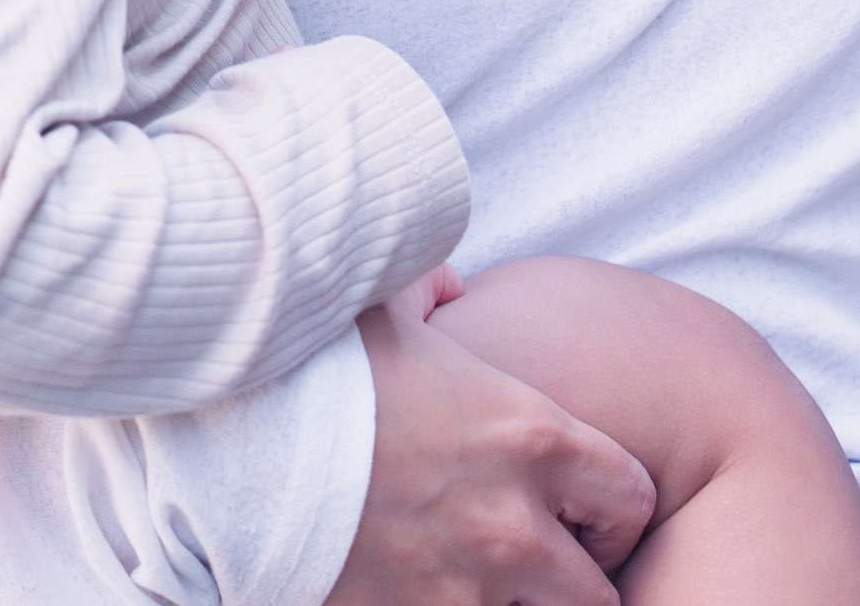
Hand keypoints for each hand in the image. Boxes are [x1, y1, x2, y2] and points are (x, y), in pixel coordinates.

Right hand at [327, 297, 655, 605]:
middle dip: (572, 579)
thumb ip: (432, 290)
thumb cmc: (310, 371)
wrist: (228, 446)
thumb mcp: (382, 306)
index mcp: (530, 437)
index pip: (631, 497)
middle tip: (534, 562)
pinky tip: (421, 591)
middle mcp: (512, 525)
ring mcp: (462, 590)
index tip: (577, 509)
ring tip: (478, 580)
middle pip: (597, 594)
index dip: (611, 506)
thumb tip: (448, 284)